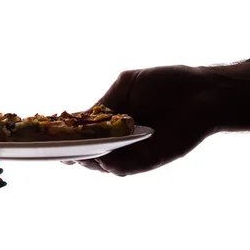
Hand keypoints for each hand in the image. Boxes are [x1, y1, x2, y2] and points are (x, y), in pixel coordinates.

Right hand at [74, 62, 249, 175]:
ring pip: (106, 164)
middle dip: (74, 154)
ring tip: (76, 157)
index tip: (47, 139)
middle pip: (91, 154)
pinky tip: (103, 160)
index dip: (66, 138)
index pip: (84, 134)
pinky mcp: (151, 159)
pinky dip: (114, 166)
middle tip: (58, 153)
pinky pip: (128, 167)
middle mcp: (121, 140)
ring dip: (91, 162)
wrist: (203, 91)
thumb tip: (79, 117)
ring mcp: (135, 151)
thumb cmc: (167, 83)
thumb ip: (105, 102)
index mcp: (112, 122)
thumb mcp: (127, 85)